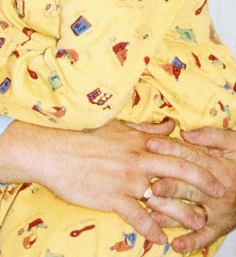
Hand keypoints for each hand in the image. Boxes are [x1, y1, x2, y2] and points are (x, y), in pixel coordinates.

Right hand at [0, 119, 223, 245]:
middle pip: (180, 171)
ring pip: (166, 199)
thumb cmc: (79, 136)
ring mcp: (127, 180)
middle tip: (221, 193)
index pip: (175, 149)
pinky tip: (161, 240)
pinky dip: (152, 231)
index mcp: (138, 142)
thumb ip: (146, 129)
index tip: (216, 166)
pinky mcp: (113, 198)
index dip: (199, 158)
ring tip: (199, 224)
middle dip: (204, 183)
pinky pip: (140, 218)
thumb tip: (171, 125)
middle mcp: (137, 160)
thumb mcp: (115, 126)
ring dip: (185, 214)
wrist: (50, 149)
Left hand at [146, 127, 235, 252]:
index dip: (170, 149)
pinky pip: (205, 237)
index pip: (190, 157)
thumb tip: (184, 133)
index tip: (150, 144)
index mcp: (219, 167)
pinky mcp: (220, 227)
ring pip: (191, 212)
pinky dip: (191, 242)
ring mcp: (218, 211)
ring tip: (153, 215)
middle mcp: (217, 191)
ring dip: (171, 215)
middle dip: (168, 186)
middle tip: (151, 186)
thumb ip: (210, 136)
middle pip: (188, 187)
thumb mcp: (234, 143)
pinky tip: (176, 245)